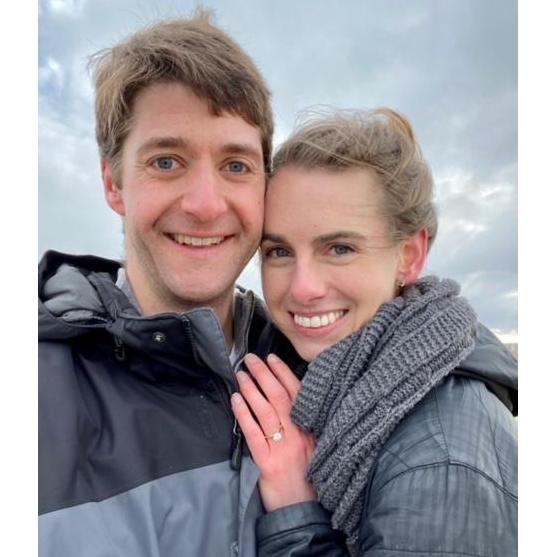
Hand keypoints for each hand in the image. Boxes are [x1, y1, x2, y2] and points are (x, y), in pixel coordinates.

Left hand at [231, 353, 316, 511]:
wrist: (304, 512)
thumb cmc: (309, 478)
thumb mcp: (314, 446)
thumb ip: (304, 424)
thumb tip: (287, 397)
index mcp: (312, 429)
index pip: (298, 393)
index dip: (284, 373)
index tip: (272, 358)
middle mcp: (300, 435)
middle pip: (280, 396)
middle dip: (264, 374)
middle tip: (251, 359)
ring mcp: (283, 449)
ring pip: (266, 410)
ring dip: (252, 389)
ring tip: (241, 374)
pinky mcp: (268, 463)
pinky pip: (253, 433)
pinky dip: (243, 414)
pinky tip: (236, 400)